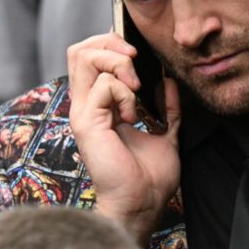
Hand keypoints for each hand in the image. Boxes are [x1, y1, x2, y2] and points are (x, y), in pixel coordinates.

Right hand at [67, 33, 181, 245]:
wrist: (143, 204)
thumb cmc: (150, 178)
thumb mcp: (165, 133)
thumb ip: (167, 108)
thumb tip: (168, 82)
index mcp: (100, 107)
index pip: (90, 58)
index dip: (112, 46)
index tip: (139, 58)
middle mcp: (86, 106)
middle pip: (80, 51)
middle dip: (111, 44)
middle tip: (135, 61)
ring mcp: (83, 113)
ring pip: (84, 57)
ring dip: (118, 64)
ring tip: (135, 88)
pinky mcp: (87, 122)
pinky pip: (103, 85)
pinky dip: (125, 93)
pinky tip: (132, 116)